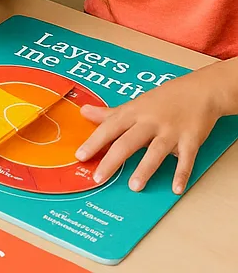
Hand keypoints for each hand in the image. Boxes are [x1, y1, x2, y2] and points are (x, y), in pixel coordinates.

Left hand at [75, 65, 225, 192]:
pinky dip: (181, 174)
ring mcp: (171, 131)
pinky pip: (186, 159)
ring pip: (155, 152)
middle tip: (99, 178)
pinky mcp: (191, 139)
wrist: (198, 90)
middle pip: (127, 142)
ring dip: (144, 170)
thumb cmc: (163, 99)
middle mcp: (150, 121)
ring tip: (133, 186)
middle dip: (112, 161)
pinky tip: (175, 188)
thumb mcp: (135, 104)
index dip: (94, 142)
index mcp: (133, 112)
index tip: (80, 156)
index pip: (109, 128)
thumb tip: (83, 111)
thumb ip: (110, 113)